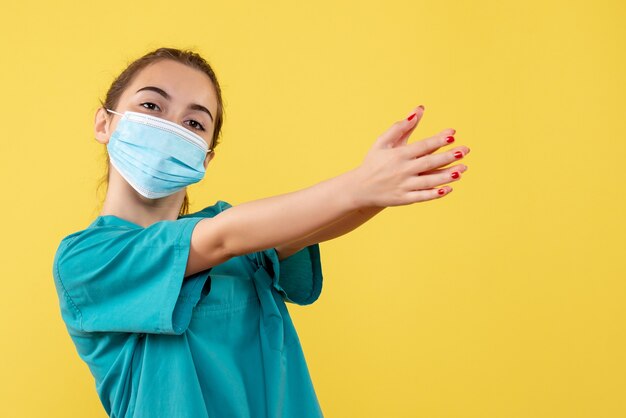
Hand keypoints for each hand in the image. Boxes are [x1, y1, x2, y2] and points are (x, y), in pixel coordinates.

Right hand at [352, 105, 469, 207]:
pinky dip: (435, 193)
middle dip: (448, 157)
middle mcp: (402, 170)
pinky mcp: (404, 199)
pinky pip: (422, 196)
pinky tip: (448, 188)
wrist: (360, 188)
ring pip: (429, 181)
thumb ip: (400, 127)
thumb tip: (418, 111)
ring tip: (462, 170)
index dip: (437, 141)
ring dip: (446, 175)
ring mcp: (403, 186)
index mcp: (398, 155)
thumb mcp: (382, 142)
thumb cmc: (374, 162)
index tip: (452, 136)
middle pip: (429, 162)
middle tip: (464, 151)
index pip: (421, 146)